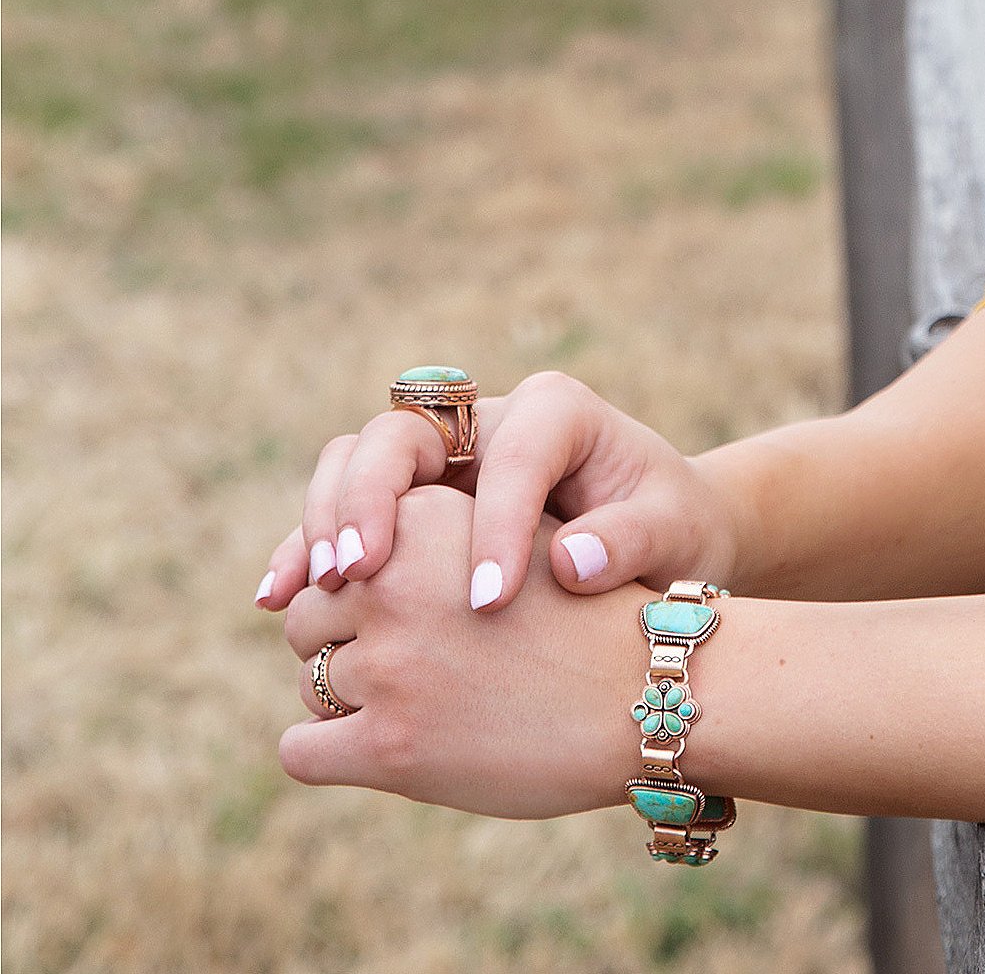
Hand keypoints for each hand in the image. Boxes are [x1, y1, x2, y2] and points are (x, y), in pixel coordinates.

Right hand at [255, 370, 740, 618]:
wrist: (659, 539)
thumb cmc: (673, 529)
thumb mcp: (674, 531)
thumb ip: (632, 541)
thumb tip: (571, 565)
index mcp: (555, 413)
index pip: (509, 455)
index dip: (493, 524)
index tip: (489, 603)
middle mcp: (485, 421)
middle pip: (404, 433)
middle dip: (375, 496)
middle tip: (361, 573)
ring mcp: (440, 460)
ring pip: (356, 461)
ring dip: (325, 520)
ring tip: (311, 591)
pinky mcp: (410, 504)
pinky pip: (345, 512)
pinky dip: (308, 547)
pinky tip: (277, 596)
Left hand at [281, 481, 654, 816]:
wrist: (647, 693)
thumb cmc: (582, 618)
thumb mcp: (510, 537)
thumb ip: (429, 541)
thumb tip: (337, 567)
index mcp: (424, 517)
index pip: (334, 544)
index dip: (354, 581)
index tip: (377, 606)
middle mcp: (393, 583)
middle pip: (306, 616)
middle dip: (342, 640)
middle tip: (403, 663)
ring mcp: (389, 666)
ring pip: (307, 683)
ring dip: (344, 700)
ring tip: (413, 706)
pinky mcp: (389, 745)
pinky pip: (300, 750)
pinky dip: (325, 754)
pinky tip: (374, 751)